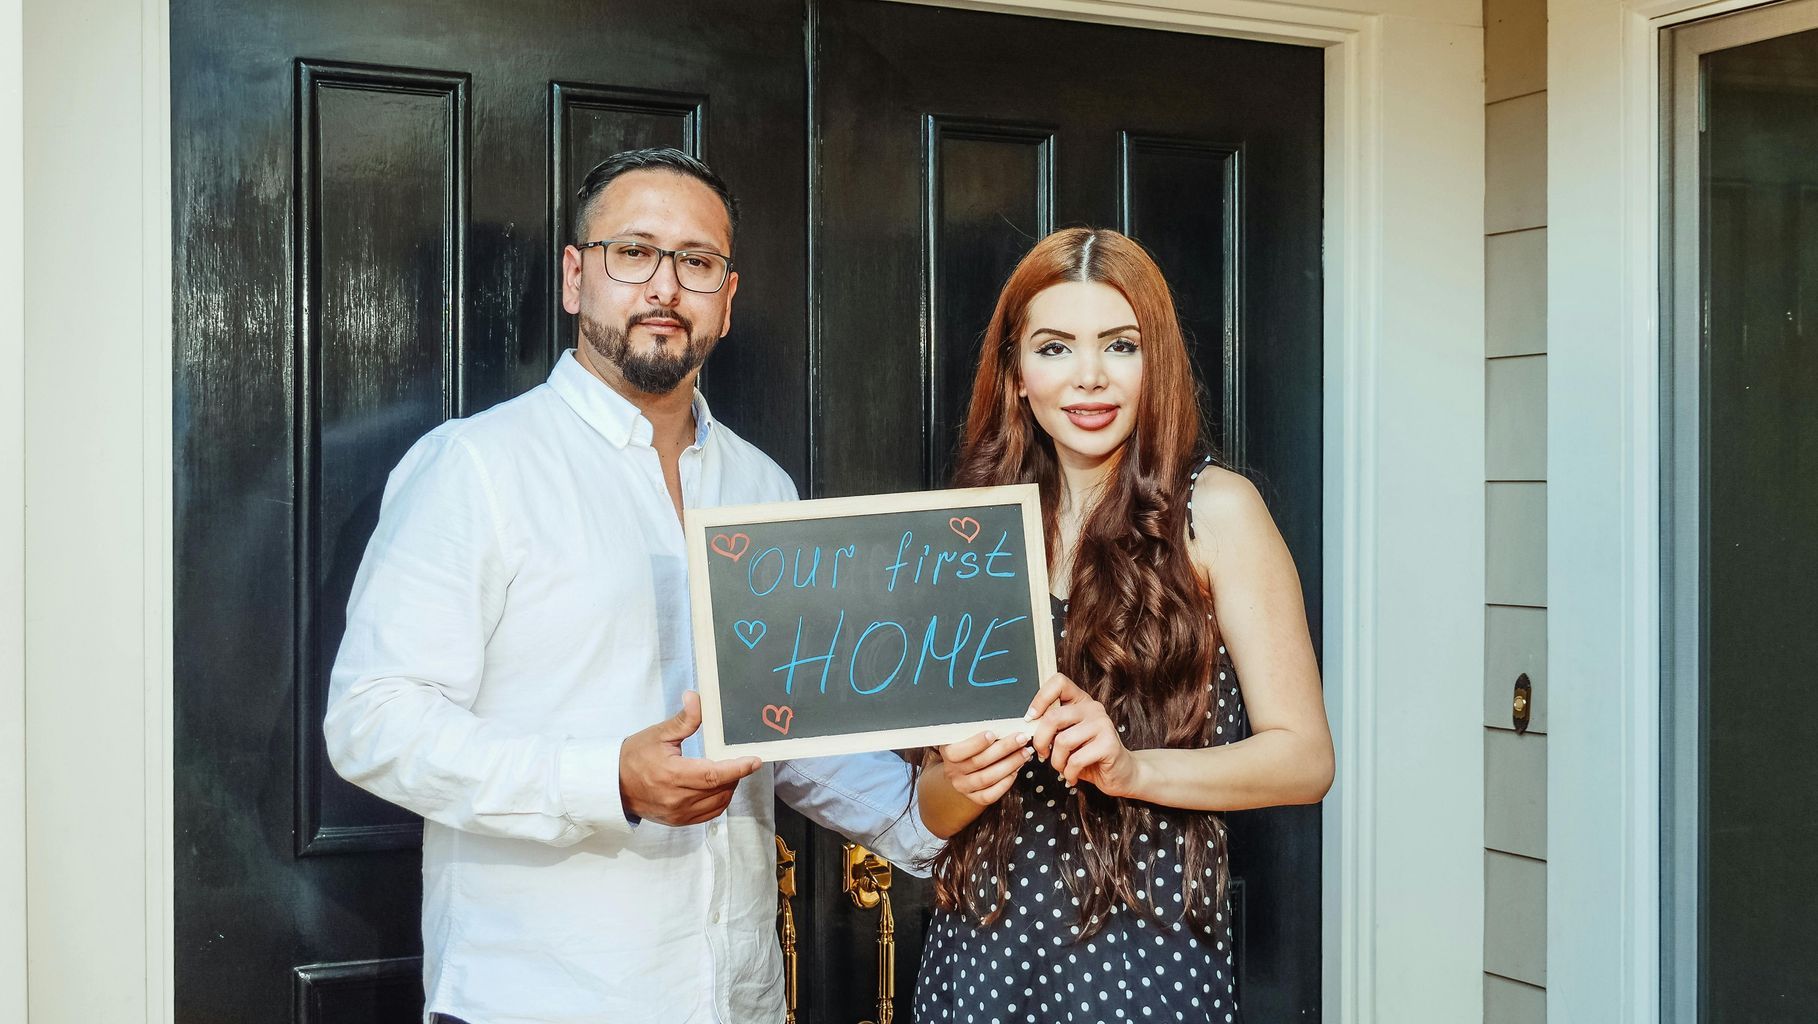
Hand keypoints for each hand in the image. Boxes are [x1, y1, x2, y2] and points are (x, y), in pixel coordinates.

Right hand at [618, 691, 762, 825]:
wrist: (613, 785)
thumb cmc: (634, 756)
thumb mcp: (659, 733)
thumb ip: (684, 720)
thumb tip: (697, 698)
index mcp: (673, 775)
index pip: (715, 775)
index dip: (738, 768)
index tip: (755, 761)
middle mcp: (678, 799)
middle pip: (720, 789)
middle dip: (735, 774)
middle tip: (740, 760)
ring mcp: (678, 813)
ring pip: (718, 803)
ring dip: (729, 788)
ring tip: (728, 772)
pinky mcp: (678, 821)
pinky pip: (708, 814)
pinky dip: (719, 801)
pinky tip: (718, 787)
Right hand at [936, 730, 1031, 806]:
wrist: (960, 769)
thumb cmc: (967, 746)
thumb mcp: (964, 735)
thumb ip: (976, 730)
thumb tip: (1001, 724)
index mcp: (948, 752)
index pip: (958, 751)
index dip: (976, 743)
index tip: (993, 733)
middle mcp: (953, 771)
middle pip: (979, 762)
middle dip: (1004, 749)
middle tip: (1021, 739)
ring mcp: (963, 786)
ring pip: (987, 778)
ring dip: (1009, 765)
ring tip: (1024, 753)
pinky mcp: (974, 797)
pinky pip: (990, 795)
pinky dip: (1005, 783)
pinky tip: (1016, 770)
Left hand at [1026, 673, 1138, 795]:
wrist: (1120, 773)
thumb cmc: (1089, 755)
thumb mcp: (1067, 737)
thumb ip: (1052, 728)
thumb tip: (1029, 726)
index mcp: (1081, 701)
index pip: (1058, 682)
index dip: (1040, 699)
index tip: (1031, 718)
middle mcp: (1093, 708)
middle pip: (1053, 716)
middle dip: (1041, 740)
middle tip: (1042, 753)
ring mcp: (1102, 724)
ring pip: (1063, 741)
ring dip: (1056, 761)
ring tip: (1062, 768)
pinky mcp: (1109, 744)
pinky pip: (1076, 759)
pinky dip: (1068, 772)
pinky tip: (1072, 775)